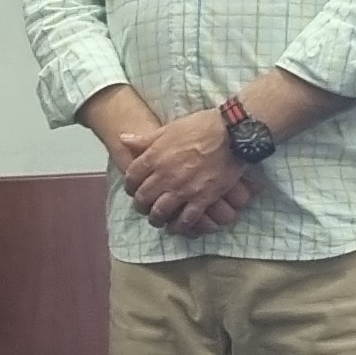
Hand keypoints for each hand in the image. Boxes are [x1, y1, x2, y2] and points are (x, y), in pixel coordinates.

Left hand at [120, 108, 254, 233]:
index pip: (131, 178)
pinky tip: (177, 227)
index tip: (133, 189)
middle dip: (141, 205)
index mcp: (154, 157)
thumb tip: (123, 138)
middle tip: (144, 207)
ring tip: (158, 220)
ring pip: (160, 212)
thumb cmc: (201, 126)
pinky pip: (186, 219)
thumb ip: (145, 139)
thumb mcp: (169, 129)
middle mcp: (165, 176)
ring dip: (156, 219)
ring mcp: (183, 189)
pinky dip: (179, 226)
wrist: (232, 133)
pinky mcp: (202, 198)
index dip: (130, 186)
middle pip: (143, 198)